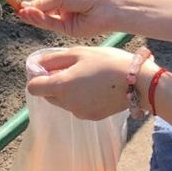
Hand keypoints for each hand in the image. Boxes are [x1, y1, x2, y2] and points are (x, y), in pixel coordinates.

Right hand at [17, 0, 116, 37]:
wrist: (106, 8)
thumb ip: (44, 3)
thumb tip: (27, 5)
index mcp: (64, 1)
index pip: (44, 4)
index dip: (32, 5)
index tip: (19, 4)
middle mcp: (64, 13)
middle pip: (43, 14)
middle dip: (30, 12)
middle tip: (17, 10)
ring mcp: (66, 23)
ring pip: (45, 21)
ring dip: (33, 17)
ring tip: (22, 12)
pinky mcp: (68, 32)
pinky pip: (51, 25)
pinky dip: (40, 21)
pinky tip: (31, 15)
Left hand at [26, 46, 143, 120]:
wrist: (137, 82)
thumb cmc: (108, 62)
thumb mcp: (79, 53)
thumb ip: (53, 59)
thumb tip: (36, 64)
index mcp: (61, 86)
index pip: (34, 87)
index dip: (37, 77)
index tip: (47, 68)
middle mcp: (67, 103)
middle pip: (48, 95)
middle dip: (53, 83)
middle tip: (71, 68)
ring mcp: (79, 112)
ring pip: (63, 101)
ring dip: (67, 90)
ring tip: (87, 76)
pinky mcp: (92, 117)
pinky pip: (78, 107)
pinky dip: (81, 98)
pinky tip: (96, 87)